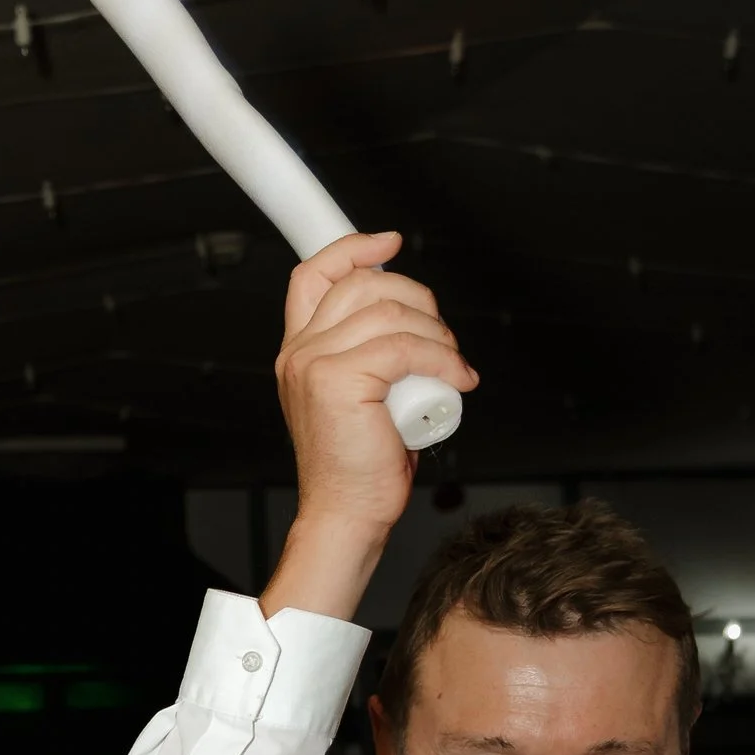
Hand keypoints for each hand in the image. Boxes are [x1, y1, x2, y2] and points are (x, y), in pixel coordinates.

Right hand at [260, 231, 475, 621]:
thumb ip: (373, 352)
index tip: (389, 242)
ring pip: (391, 312)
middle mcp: (299, 351)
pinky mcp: (338, 380)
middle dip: (418, 300)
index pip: (314, 274)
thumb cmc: (360, 463)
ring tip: (449, 369)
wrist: (346, 512)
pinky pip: (406, 347)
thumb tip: (412, 317)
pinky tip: (455, 380)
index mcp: (300, 350)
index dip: (353, 248)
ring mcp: (314, 363)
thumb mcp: (364, 394)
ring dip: (437, 336)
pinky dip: (443, 360)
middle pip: (364, 283)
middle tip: (439, 341)